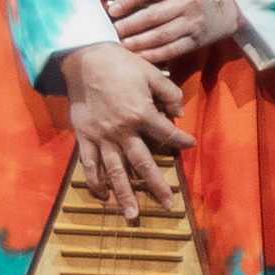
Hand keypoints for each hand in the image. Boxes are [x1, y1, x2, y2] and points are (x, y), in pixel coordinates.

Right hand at [57, 48, 187, 215]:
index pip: (167, 133)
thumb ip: (169, 93)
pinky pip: (90, 164)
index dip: (181, 140)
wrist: (84, 59)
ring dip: (124, 194)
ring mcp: (102, 137)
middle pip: (143, 163)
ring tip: (132, 215)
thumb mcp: (151, 73)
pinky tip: (102, 195)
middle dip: (157, 185)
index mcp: (141, 114)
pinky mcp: (84, 137)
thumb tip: (179, 113)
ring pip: (115, 171)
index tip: (190, 145)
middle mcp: (122, 131)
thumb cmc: (120, 64)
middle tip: (167, 205)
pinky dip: (95, 181)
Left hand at [103, 0, 222, 73]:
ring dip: (138, 42)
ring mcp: (194, 23)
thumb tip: (116, 4)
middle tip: (113, 32)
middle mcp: (188, 2)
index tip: (112, 10)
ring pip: (161, 36)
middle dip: (130, 25)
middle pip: (153, 15)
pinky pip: (171, 50)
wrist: (227, 6)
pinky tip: (138, 56)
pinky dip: (153, 54)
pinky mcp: (196, 40)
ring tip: (122, 45)